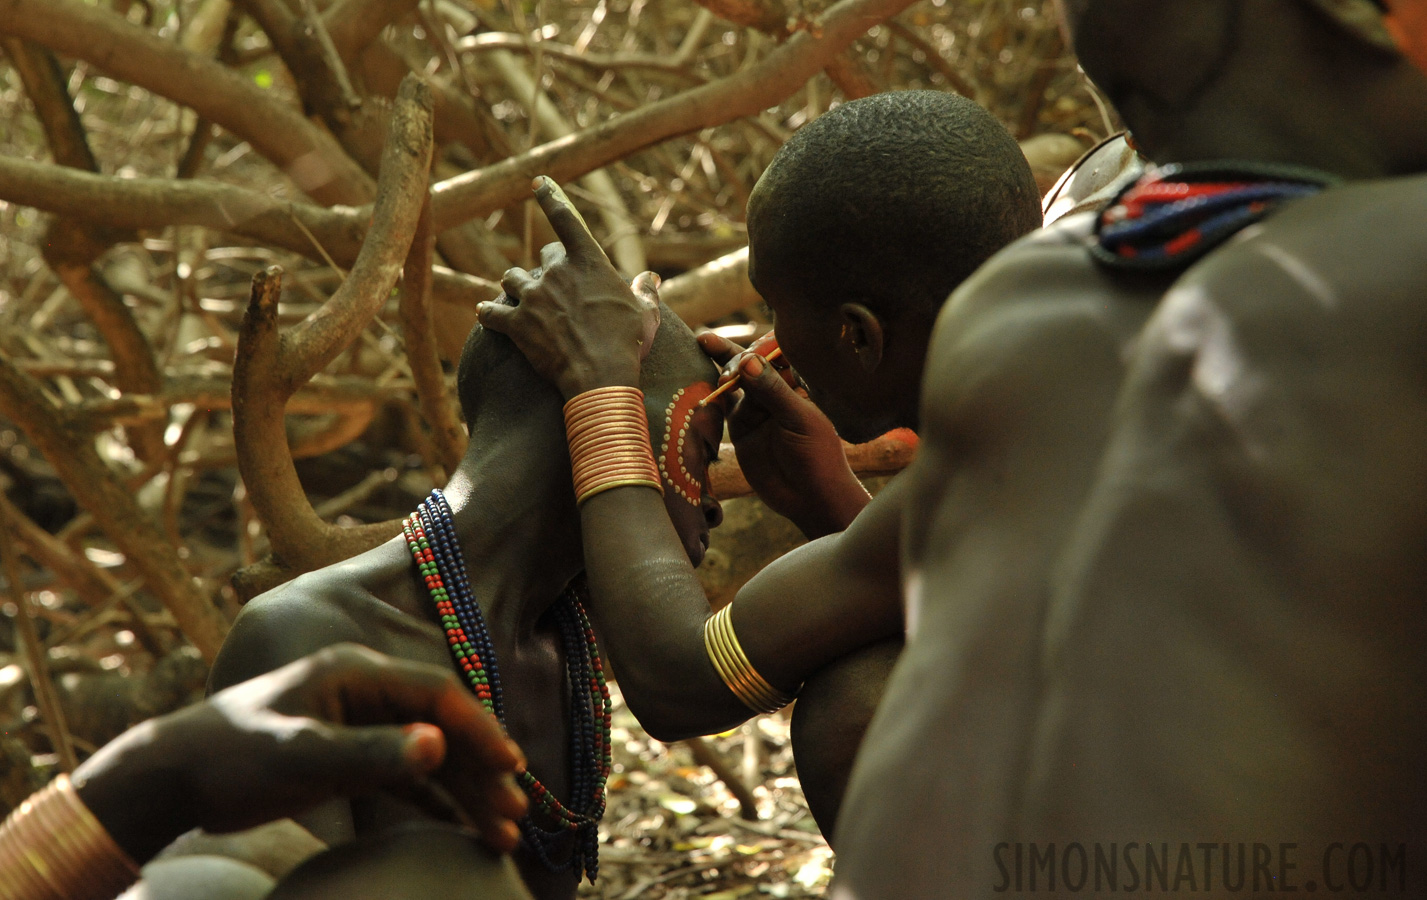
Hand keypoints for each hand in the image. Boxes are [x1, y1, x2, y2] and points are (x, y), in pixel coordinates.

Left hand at [73, 645, 528, 863]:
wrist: (172, 775)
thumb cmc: (231, 756)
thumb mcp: (301, 756)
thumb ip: (371, 752)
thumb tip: (440, 745)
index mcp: (358, 673)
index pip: (438, 694)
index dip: (480, 728)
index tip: (511, 766)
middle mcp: (366, 692)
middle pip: (443, 728)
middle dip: (482, 772)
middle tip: (515, 812)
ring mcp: (360, 724)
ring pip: (431, 757)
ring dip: (467, 792)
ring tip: (502, 832)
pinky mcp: (350, 757)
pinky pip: (408, 777)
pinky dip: (438, 802)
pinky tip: (467, 827)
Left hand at [478, 176, 658, 398]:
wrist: (600, 376)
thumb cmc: (627, 343)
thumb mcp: (646, 314)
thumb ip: (645, 292)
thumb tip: (650, 279)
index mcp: (588, 262)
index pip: (566, 219)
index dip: (550, 197)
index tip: (537, 182)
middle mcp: (557, 273)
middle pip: (544, 257)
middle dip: (548, 267)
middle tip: (556, 284)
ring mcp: (533, 298)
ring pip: (512, 279)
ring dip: (516, 285)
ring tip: (518, 296)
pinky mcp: (516, 324)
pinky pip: (491, 313)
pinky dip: (488, 313)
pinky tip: (485, 313)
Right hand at [700, 332, 870, 538]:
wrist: (810, 498)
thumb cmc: (817, 455)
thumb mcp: (798, 419)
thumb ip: (772, 390)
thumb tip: (746, 361)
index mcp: (797, 384)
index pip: (775, 354)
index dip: (758, 345)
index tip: (746, 347)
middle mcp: (775, 392)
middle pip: (749, 363)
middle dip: (731, 355)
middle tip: (712, 349)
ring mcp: (756, 409)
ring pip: (733, 381)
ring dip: (720, 369)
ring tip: (709, 361)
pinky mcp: (740, 428)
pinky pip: (722, 406)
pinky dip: (710, 394)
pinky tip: (698, 381)